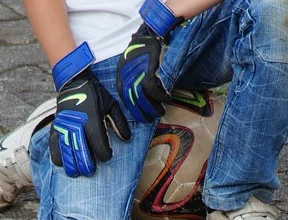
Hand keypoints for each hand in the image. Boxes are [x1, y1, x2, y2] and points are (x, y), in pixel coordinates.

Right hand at [50, 69, 130, 176]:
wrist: (74, 81)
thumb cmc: (96, 95)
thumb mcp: (112, 105)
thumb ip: (119, 122)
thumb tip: (127, 138)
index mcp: (92, 118)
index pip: (98, 142)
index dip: (104, 153)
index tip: (107, 156)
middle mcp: (77, 123)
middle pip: (81, 150)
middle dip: (86, 163)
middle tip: (90, 170)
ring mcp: (64, 125)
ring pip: (66, 149)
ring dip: (71, 163)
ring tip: (76, 172)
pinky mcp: (55, 125)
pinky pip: (53, 143)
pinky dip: (56, 154)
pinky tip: (61, 163)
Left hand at [117, 0, 182, 122]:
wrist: (153, 32)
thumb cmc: (144, 46)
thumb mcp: (131, 61)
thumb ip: (132, 75)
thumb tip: (138, 92)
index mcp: (121, 72)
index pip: (123, 95)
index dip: (131, 107)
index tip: (138, 114)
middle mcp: (127, 75)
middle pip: (132, 100)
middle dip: (141, 112)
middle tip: (148, 119)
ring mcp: (137, 74)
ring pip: (143, 98)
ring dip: (152, 108)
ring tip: (159, 112)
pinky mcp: (149, 73)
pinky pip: (154, 91)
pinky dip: (161, 98)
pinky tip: (166, 100)